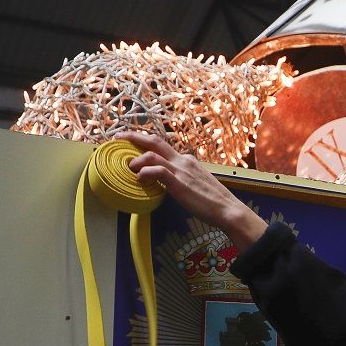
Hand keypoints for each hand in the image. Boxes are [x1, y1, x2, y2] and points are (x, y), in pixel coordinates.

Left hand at [120, 131, 266, 252]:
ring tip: (129, 167)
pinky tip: (139, 178)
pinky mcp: (179, 182)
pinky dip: (145, 172)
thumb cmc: (212, 201)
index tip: (131, 142)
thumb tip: (166, 182)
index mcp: (187, 160)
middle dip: (134, 137)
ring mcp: (181, 170)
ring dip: (137, 159)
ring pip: (153, 154)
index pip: (162, 145)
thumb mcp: (195, 183)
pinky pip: (158, 171)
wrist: (228, 209)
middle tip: (118, 138)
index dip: (144, 142)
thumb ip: (181, 179)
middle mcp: (183, 160)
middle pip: (155, 141)